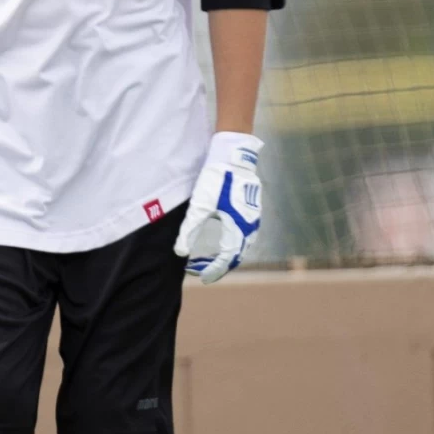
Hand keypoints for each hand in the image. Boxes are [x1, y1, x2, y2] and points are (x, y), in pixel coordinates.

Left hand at [174, 133, 261, 282]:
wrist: (234, 156)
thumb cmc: (216, 180)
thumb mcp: (199, 206)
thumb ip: (189, 230)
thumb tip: (180, 252)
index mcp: (238, 228)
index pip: (226, 259)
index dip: (213, 271)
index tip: (201, 277)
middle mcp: (250, 227)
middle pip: (235, 255)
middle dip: (218, 266)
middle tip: (201, 271)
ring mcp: (253, 218)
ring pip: (241, 246)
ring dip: (225, 256)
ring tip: (209, 261)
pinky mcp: (252, 210)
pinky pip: (244, 235)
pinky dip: (232, 244)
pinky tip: (221, 241)